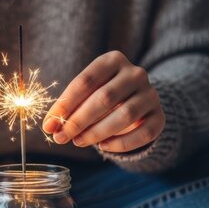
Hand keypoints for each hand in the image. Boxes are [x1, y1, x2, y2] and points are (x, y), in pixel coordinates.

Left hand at [42, 51, 164, 152]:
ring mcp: (150, 94)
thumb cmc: (102, 96)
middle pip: (105, 97)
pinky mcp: (159, 116)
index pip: (85, 80)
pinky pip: (142, 133)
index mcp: (113, 60)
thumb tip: (50, 127)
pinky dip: (121, 143)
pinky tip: (103, 146)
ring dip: (97, 133)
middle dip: (79, 121)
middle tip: (61, 137)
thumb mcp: (86, 94)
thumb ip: (68, 107)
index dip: (65, 104)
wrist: (137, 102)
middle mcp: (135, 73)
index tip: (49, 124)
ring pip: (125, 115)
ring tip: (79, 142)